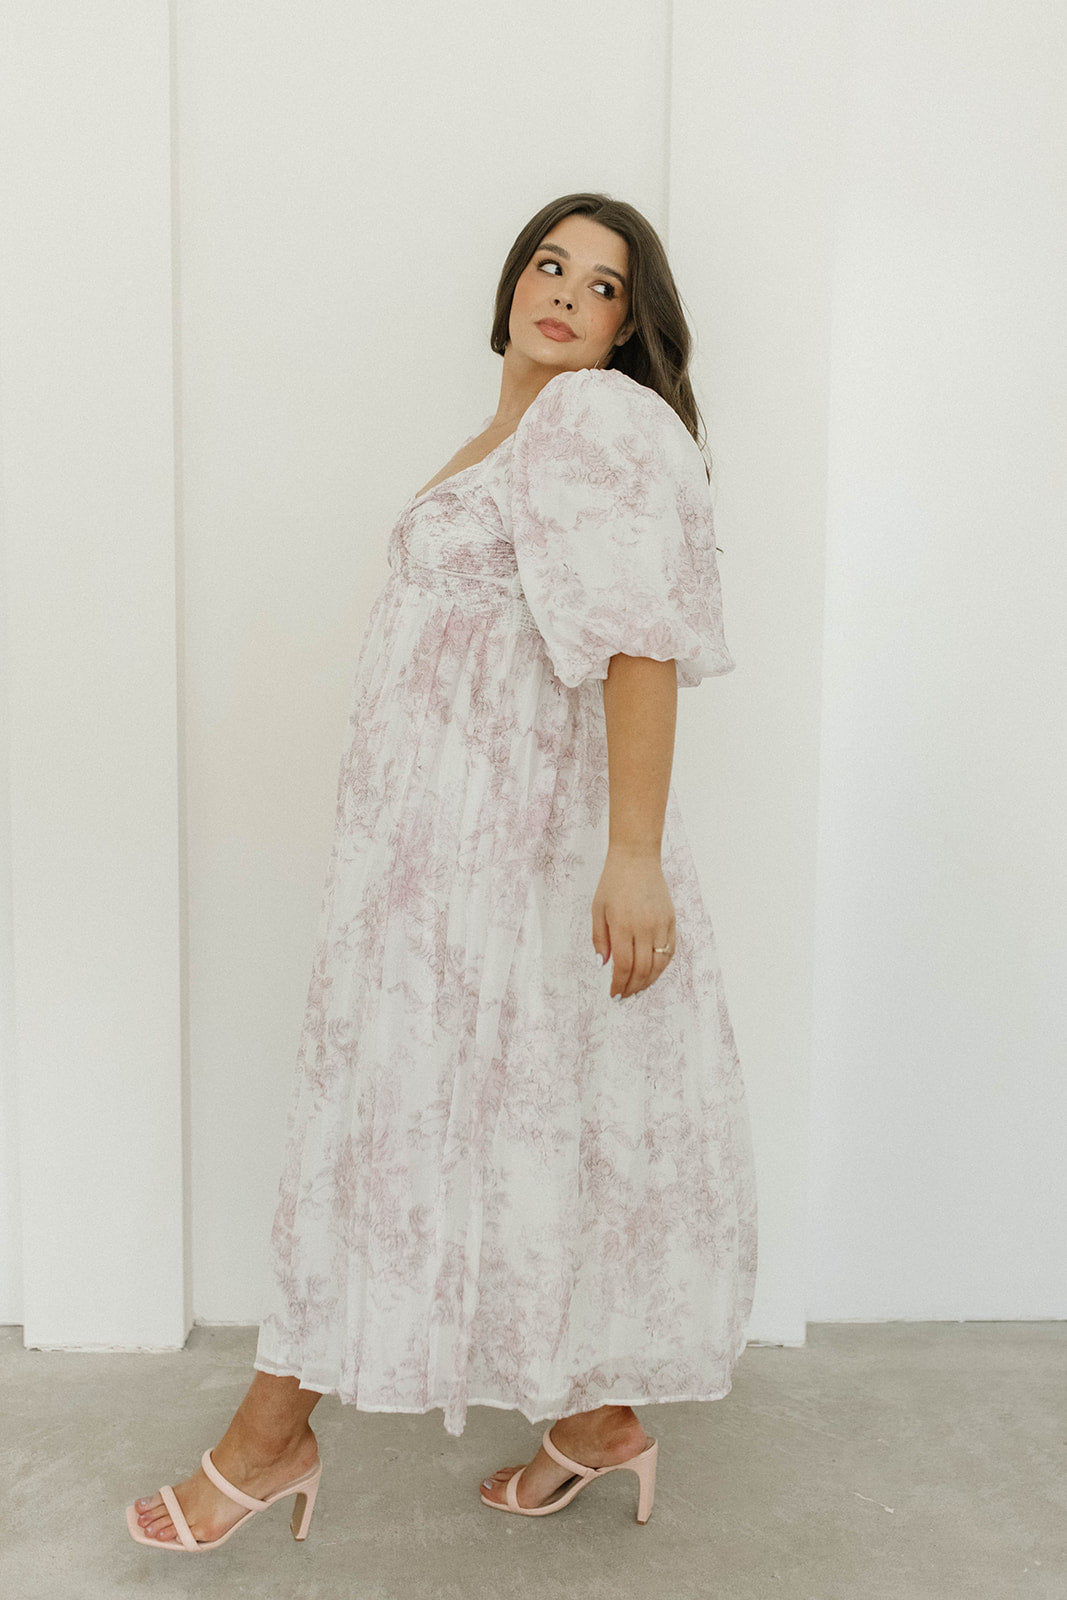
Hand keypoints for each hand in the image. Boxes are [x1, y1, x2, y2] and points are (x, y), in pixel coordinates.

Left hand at [591, 847, 675, 998]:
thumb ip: (599, 939)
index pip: (623, 965)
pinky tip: (653, 972)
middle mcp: (644, 927)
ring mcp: (660, 924)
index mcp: (622, 925)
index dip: (619, 984)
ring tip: (638, 989)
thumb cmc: (613, 883)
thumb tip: (604, 965)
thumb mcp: (598, 909)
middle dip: (633, 987)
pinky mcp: (671, 920)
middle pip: (642, 969)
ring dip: (649, 981)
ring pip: (659, 963)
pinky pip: (670, 950)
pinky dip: (662, 965)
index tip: (614, 994)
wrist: (637, 858)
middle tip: (625, 996)